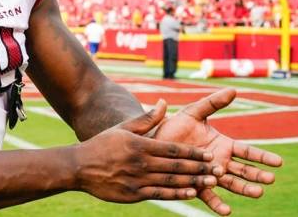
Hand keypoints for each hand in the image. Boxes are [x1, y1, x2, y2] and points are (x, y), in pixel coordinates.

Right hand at [76, 100, 222, 203]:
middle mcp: (141, 163)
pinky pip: (160, 194)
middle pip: (176, 166)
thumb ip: (146, 119)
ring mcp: (137, 180)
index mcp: (140, 144)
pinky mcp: (133, 194)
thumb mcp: (123, 128)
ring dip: (193, 182)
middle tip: (218, 170)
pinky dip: (177, 194)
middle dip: (199, 168)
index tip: (209, 154)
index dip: (193, 152)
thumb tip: (164, 103)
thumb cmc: (102, 145)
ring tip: (210, 182)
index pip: (173, 149)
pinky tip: (191, 193)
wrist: (79, 167)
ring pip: (171, 182)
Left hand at [153, 88, 282, 215]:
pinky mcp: (195, 185)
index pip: (247, 152)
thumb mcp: (194, 112)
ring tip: (258, 193)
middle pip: (243, 170)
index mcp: (223, 145)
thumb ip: (213, 103)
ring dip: (244, 189)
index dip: (263, 157)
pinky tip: (227, 211)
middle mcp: (219, 162)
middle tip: (270, 179)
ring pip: (231, 184)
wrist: (153, 140)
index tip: (279, 162)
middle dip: (257, 175)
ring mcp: (208, 175)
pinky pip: (208, 197)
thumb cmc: (174, 125)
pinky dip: (218, 204)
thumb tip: (233, 89)